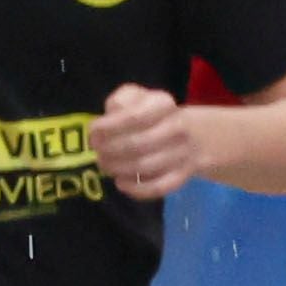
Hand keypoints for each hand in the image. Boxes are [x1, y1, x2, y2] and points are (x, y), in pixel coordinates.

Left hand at [90, 84, 197, 200]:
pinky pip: (158, 187)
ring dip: (118, 168)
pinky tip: (121, 183)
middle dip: (109, 150)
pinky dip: (136, 189)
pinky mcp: (182, 175)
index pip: (133, 117)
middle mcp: (177, 127)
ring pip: (145, 166)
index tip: (93, 132)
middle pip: (136, 144)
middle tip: (97, 152)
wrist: (192, 133)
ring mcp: (182, 153)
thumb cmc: (152, 114)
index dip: (108, 127)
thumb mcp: (137, 97)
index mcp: (163, 104)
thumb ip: (121, 100)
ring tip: (106, 164)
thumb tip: (111, 116)